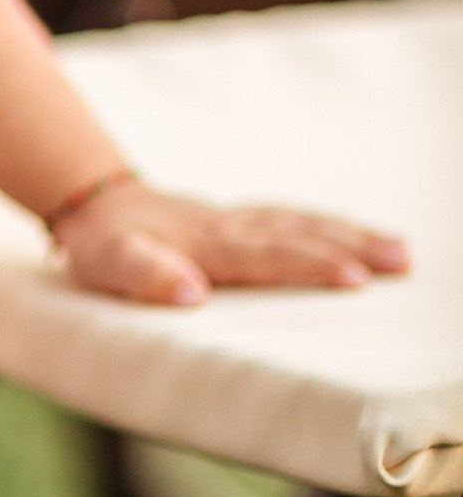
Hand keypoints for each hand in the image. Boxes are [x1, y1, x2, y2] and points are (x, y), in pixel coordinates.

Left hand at [53, 179, 409, 307]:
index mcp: (205, 244)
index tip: (354, 279)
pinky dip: (329, 226)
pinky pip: (293, 220)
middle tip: (400, 261)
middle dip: (350, 247)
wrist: (96, 203)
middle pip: (296, 233)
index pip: (264, 255)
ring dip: (350, 234)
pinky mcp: (241, 222)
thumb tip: (191, 293)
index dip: (308, 266)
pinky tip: (359, 236)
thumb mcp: (109, 263)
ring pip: (301, 223)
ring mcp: (238, 221)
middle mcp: (229, 227)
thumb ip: (145, 274)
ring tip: (400, 250)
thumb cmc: (104, 244)